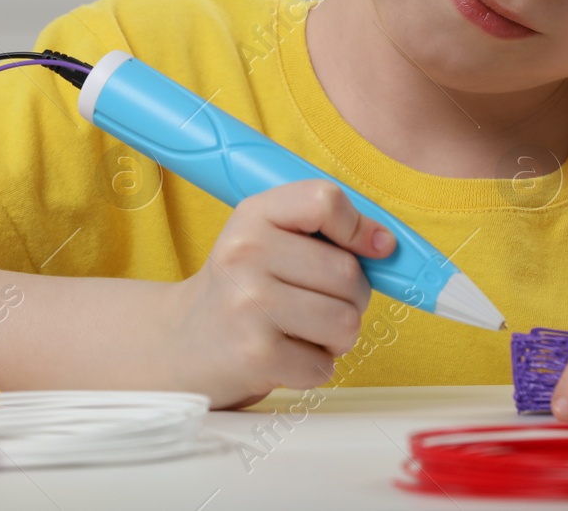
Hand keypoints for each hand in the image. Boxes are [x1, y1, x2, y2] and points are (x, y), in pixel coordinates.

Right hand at [163, 179, 394, 410]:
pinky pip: (323, 365)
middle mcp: (246, 253)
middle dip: (352, 297)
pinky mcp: (254, 354)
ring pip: (345, 322)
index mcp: (254, 214)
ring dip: (336, 336)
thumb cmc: (244, 288)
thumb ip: (326, 231)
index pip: (324, 200)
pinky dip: (314, 367)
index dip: (359, 227)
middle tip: (320, 302)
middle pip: (348, 273)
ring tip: (304, 331)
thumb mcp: (269, 238)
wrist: (180, 342)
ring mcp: (248, 305)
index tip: (372, 248)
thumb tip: (387, 245)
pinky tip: (285, 355)